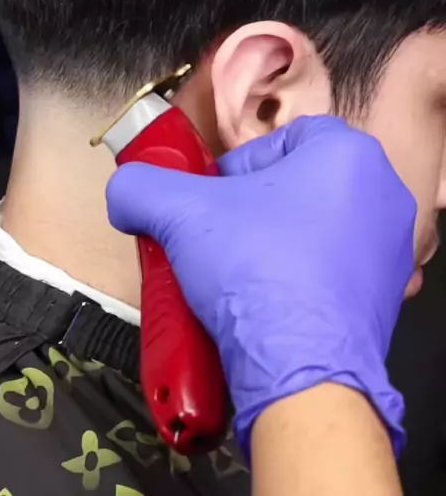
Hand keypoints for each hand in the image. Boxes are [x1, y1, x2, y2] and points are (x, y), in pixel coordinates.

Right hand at [107, 116, 415, 459]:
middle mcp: (382, 194)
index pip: (282, 140)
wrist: (302, 373)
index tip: (211, 201)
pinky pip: (334, 272)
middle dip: (253, 210)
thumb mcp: (181, 214)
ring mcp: (390, 249)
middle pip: (299, 185)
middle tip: (220, 237)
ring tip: (239, 274)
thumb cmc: (256, 271)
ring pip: (316, 229)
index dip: (238, 166)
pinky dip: (301, 281)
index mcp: (348, 154)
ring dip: (276, 245)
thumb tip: (124, 190)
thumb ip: (142, 188)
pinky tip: (270, 303)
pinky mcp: (387, 297)